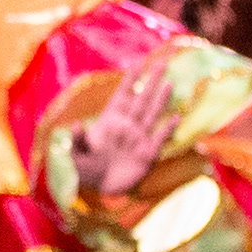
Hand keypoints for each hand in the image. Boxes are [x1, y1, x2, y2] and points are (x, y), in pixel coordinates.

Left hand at [67, 63, 172, 198]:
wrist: (101, 189)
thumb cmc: (87, 169)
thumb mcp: (77, 155)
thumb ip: (78, 140)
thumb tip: (75, 125)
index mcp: (110, 121)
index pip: (122, 96)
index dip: (129, 80)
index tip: (138, 63)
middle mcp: (127, 126)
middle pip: (141, 99)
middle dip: (150, 81)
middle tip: (162, 63)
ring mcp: (139, 138)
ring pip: (152, 114)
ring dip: (160, 99)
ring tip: (168, 83)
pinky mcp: (148, 154)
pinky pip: (160, 137)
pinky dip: (168, 128)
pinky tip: (176, 117)